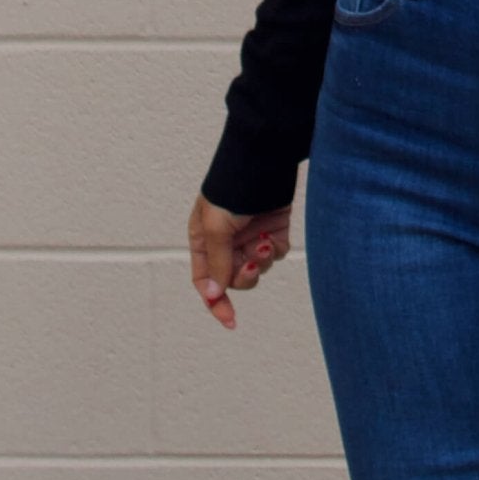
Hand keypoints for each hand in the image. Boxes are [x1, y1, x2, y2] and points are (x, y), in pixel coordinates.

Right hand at [188, 191, 292, 328]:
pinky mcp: (273, 228)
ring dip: (260, 262)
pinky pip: (275, 253)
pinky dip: (274, 250)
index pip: (206, 281)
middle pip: (233, 278)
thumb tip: (214, 295)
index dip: (216, 302)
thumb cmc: (232, 190)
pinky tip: (271, 236)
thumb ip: (216, 263)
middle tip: (250, 266)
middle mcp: (226, 241)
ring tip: (263, 243)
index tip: (230, 320)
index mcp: (204, 240)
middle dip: (243, 278)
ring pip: (256, 268)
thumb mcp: (215, 228)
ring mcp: (250, 235)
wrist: (263, 160)